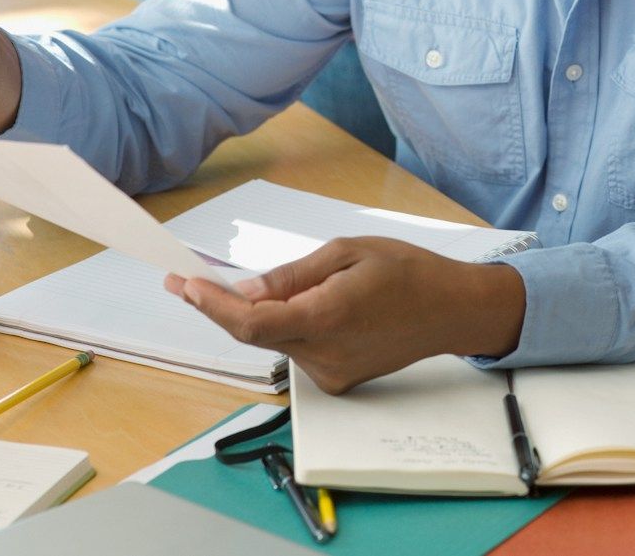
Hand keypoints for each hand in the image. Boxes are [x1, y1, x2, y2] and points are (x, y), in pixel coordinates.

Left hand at [165, 237, 525, 393]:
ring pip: (276, 341)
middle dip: (222, 307)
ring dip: (260, 315)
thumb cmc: (406, 271)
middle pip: (256, 334)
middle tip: (191, 282)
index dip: (213, 306)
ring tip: (273, 285)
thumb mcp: (348, 252)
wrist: (449, 310)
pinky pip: (297, 350)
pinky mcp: (336, 381)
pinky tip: (307, 305)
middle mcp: (324, 355)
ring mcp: (329, 374)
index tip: (185, 286)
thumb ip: (292, 276)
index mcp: (326, 317)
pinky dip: (288, 327)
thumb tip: (245, 290)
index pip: (252, 322)